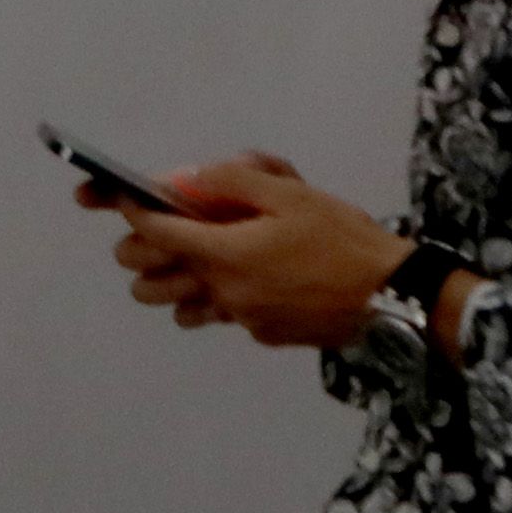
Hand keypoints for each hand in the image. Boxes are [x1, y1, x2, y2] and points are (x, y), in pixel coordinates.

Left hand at [84, 150, 408, 351]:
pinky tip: (250, 279)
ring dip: (176, 284)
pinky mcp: (263, 334)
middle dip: (142, 253)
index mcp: (224, 253)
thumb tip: (190, 178)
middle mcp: (223, 292)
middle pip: (146, 282)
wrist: (392, 294)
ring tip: (197, 260)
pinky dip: (221, 299)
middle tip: (161, 230)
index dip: (129, 211)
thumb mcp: (290, 194)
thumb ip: (233, 182)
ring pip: (179, 308)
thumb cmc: (341, 237)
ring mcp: (242, 319)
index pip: (153, 233)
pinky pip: (223, 316)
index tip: (119, 196)